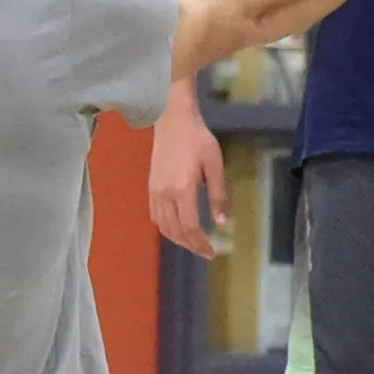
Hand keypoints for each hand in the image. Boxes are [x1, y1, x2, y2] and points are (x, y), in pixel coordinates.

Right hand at [147, 101, 227, 257]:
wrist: (172, 121)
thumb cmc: (198, 140)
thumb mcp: (215, 166)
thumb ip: (219, 195)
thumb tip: (222, 222)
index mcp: (183, 190)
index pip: (191, 227)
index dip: (201, 243)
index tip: (212, 252)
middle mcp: (165, 194)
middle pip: (176, 231)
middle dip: (191, 245)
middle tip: (205, 252)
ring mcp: (155, 192)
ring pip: (163, 227)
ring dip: (178, 239)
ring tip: (193, 244)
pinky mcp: (151, 187)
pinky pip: (156, 216)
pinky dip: (166, 228)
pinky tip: (177, 229)